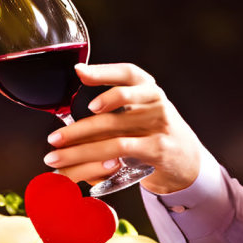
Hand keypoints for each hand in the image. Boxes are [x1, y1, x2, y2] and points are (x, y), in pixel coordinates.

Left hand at [42, 63, 202, 193]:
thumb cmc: (154, 135)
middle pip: (111, 113)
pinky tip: (86, 170)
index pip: (128, 74)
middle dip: (77, 128)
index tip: (79, 73)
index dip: (104, 72)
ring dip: (80, 150)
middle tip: (52, 139)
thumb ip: (109, 116)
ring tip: (56, 158)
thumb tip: (64, 129)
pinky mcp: (159, 150)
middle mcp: (156, 103)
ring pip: (113, 135)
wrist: (189, 162)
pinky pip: (124, 152)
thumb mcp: (138, 117)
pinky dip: (102, 160)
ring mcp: (159, 126)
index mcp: (148, 90)